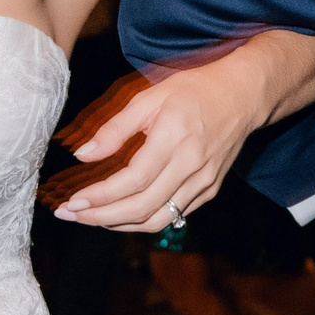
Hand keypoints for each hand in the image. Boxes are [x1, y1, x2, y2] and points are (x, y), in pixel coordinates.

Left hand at [51, 54, 268, 232]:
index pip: (132, 180)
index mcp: (174, 136)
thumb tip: (83, 155)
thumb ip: (115, 128)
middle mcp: (192, 164)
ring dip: (120, 224)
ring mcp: (204, 181)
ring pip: (157, 219)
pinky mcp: (210, 189)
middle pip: (142, 207)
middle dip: (101, 216)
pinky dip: (143, 220)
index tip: (72, 202)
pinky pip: (173, 215)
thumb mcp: (150, 97)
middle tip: (70, 214)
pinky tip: (121, 213)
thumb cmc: (194, 89)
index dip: (100, 196)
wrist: (243, 95)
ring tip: (91, 217)